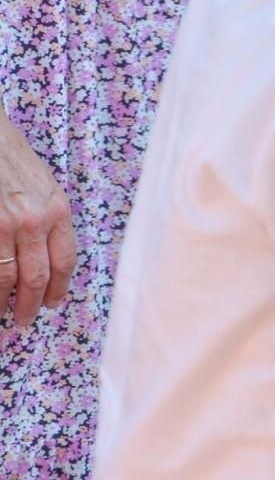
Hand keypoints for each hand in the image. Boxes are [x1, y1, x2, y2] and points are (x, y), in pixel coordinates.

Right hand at [0, 116, 76, 326]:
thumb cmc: (10, 158)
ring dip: (3, 303)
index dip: (59, 287)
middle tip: (24, 321)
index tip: (53, 303)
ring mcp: (3, 226)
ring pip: (6, 278)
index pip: (65, 260)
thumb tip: (45, 256)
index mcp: (57, 209)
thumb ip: (48, 218)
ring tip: (2, 315)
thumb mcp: (43, 185)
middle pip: (37, 277)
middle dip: (31, 304)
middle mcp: (34, 220)